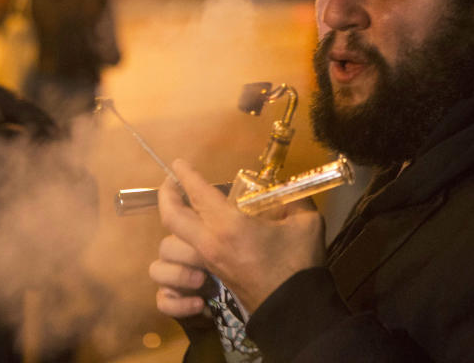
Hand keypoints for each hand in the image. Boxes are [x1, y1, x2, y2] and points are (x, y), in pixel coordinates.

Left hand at [158, 159, 325, 313]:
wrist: (295, 311)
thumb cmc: (299, 264)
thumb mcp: (306, 223)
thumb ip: (293, 200)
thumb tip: (284, 189)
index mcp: (230, 225)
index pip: (198, 193)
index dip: (186, 175)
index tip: (178, 163)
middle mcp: (210, 243)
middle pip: (171, 217)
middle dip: (166, 195)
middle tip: (171, 182)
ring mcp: (207, 264)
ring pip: (170, 243)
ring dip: (173, 224)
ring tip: (184, 212)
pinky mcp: (210, 280)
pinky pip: (178, 268)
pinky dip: (177, 254)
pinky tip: (191, 244)